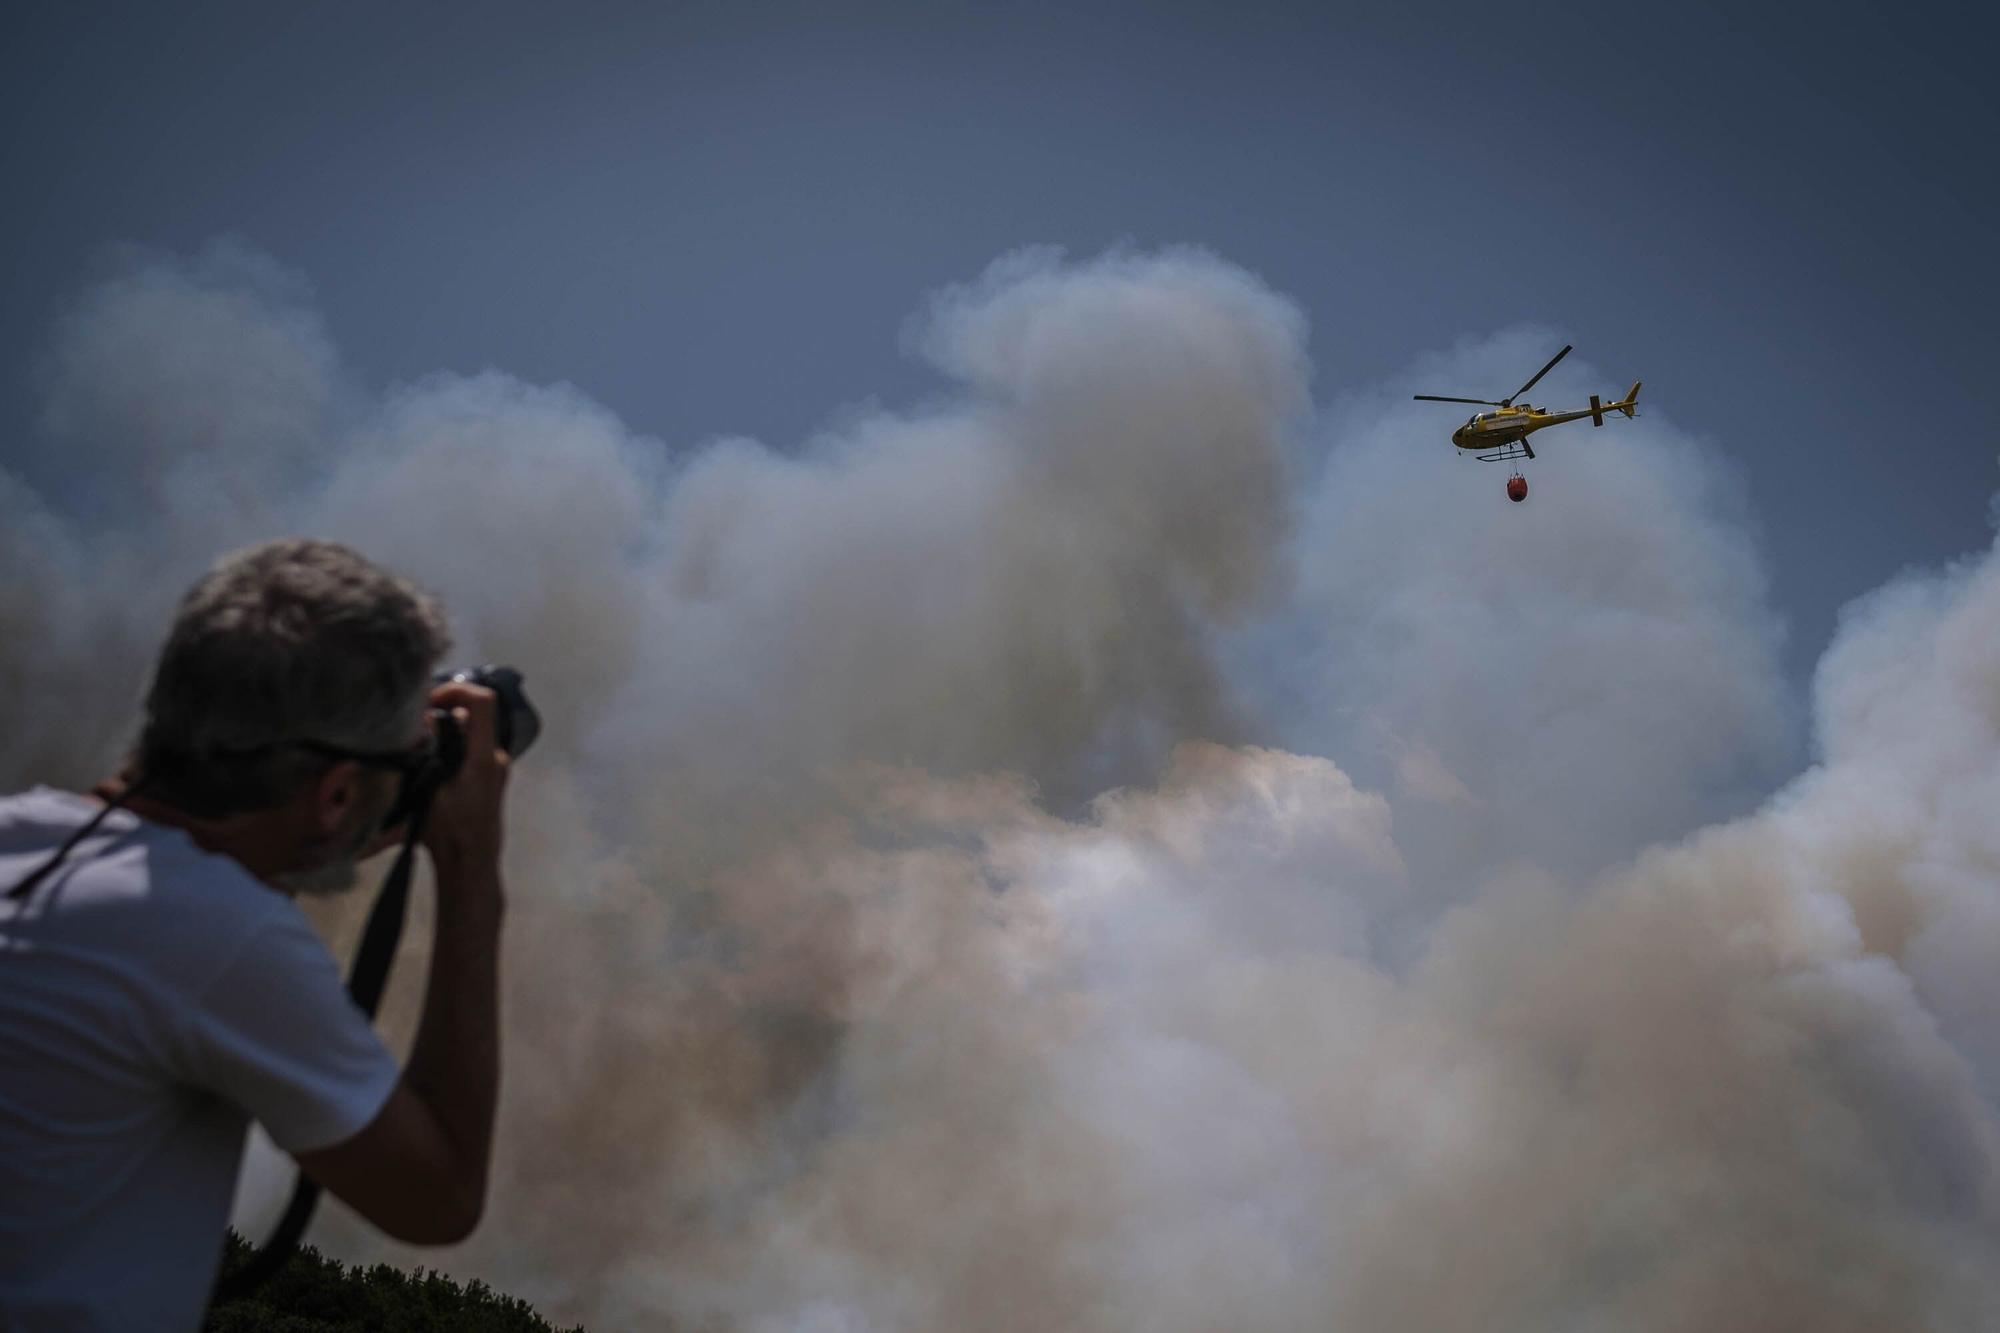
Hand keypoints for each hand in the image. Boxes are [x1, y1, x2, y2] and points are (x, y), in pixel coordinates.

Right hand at [422, 680, 510, 886]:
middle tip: (417, 720)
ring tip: (418, 740)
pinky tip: (428, 760)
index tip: (429, 699)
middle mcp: (495, 758)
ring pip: (471, 732)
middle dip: (444, 709)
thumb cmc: (449, 835)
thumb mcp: (427, 794)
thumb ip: (422, 758)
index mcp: (484, 758)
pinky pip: (472, 748)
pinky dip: (451, 745)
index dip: (456, 688)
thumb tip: (413, 730)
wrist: (471, 863)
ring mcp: (496, 768)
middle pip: (474, 714)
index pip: (483, 701)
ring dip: (446, 729)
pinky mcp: (490, 778)